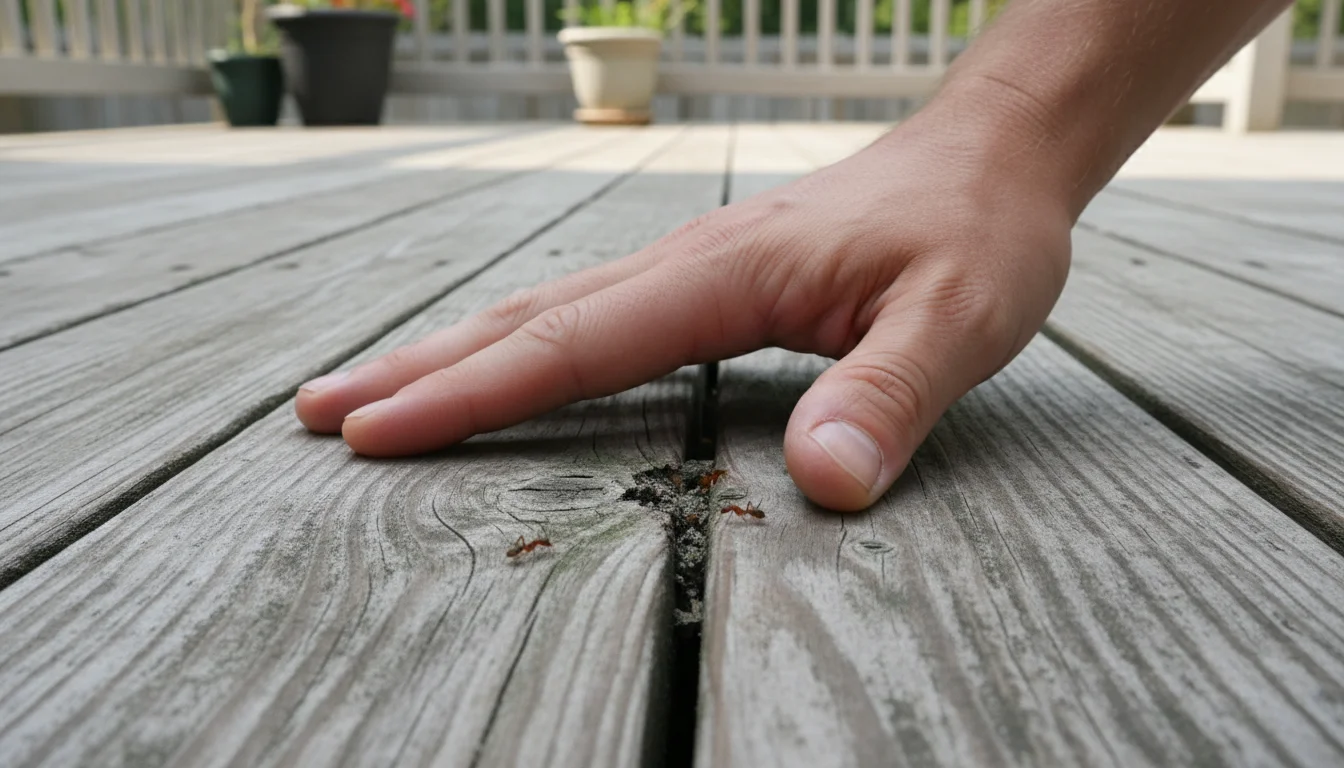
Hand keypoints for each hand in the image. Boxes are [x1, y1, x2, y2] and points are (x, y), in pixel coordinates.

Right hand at [295, 103, 1073, 511]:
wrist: (991, 154)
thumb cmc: (977, 232)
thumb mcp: (961, 318)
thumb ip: (890, 395)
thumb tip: (824, 483)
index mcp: (725, 273)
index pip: (572, 343)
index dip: (471, 394)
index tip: (378, 432)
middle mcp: (686, 260)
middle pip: (526, 318)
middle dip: (421, 369)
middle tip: (320, 412)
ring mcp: (690, 261)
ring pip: (545, 308)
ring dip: (452, 350)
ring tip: (372, 387)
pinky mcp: (705, 273)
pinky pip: (587, 309)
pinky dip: (517, 339)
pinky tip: (497, 356)